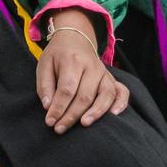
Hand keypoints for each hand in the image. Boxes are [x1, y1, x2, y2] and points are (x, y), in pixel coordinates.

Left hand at [36, 9, 128, 132]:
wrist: (75, 38)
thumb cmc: (57, 55)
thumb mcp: (44, 65)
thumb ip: (45, 86)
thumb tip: (48, 107)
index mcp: (72, 61)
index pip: (67, 88)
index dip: (58, 107)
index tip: (50, 121)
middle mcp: (91, 66)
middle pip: (85, 95)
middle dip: (72, 115)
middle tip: (60, 129)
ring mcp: (104, 72)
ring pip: (105, 95)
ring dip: (95, 112)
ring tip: (84, 124)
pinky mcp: (111, 78)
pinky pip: (122, 91)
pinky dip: (120, 104)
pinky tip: (113, 116)